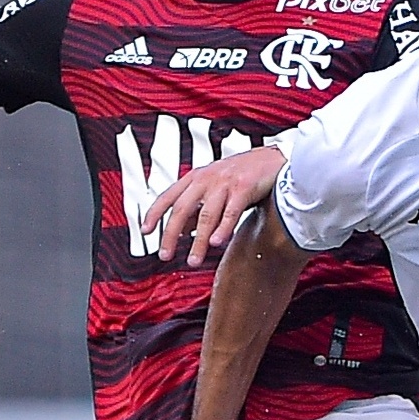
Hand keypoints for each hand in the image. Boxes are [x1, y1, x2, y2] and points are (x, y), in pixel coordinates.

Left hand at [145, 145, 285, 265]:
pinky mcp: (244, 187)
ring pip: (206, 215)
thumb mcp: (213, 188)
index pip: (168, 196)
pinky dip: (223, 228)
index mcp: (195, 178)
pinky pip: (231, 212)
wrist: (273, 159)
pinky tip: (217, 243)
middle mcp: (206, 179)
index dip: (154, 214)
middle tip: (165, 255)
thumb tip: (180, 231)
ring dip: (198, 241)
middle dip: (170, 234)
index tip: (145, 231)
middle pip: (182, 209)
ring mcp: (225, 183)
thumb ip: (196, 208)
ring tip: (194, 260)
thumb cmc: (242, 174)